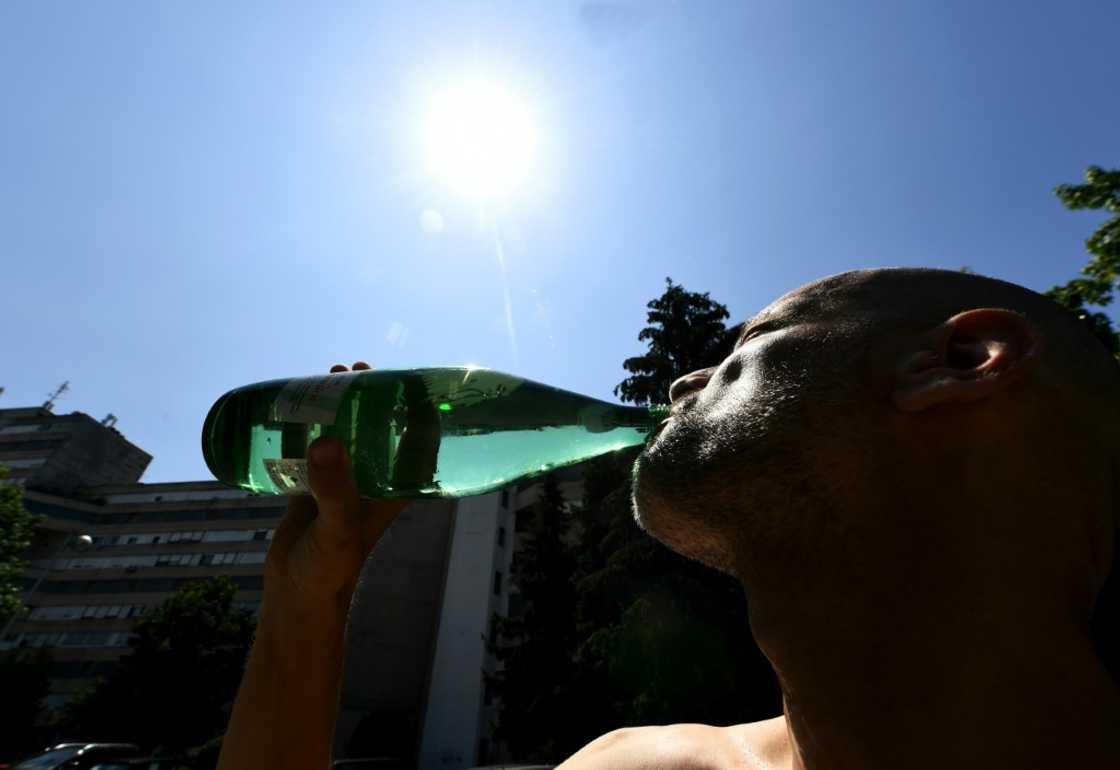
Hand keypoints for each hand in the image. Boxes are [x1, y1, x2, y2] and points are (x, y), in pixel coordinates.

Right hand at [263, 361, 406, 614]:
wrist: (297, 594)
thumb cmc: (330, 567)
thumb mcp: (338, 526)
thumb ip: (334, 488)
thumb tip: (327, 441)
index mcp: (395, 487)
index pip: (418, 439)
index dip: (417, 407)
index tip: (404, 376)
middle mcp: (374, 480)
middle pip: (382, 428)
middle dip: (373, 396)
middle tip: (354, 370)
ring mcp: (345, 481)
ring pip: (349, 432)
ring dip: (342, 404)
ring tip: (329, 376)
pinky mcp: (317, 485)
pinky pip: (318, 446)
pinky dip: (311, 423)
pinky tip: (298, 404)